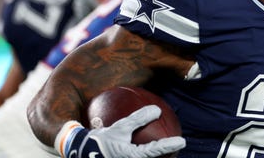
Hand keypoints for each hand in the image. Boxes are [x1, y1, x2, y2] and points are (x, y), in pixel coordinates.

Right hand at [56, 105, 185, 157]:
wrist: (80, 152)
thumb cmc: (101, 139)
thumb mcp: (120, 128)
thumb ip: (138, 119)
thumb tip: (157, 109)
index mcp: (130, 156)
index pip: (154, 151)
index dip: (169, 146)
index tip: (182, 141)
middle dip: (167, 157)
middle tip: (179, 147)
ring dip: (158, 156)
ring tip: (170, 151)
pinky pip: (141, 157)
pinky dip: (148, 153)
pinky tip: (151, 148)